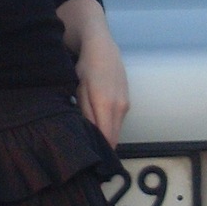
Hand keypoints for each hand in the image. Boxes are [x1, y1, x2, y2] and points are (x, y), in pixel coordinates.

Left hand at [74, 25, 128, 149]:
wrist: (102, 48)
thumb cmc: (86, 68)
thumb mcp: (79, 90)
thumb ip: (85, 113)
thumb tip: (87, 134)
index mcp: (106, 105)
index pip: (107, 138)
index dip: (100, 150)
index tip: (91, 157)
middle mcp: (120, 107)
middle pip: (114, 137)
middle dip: (103, 147)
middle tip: (90, 153)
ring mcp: (125, 105)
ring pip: (116, 129)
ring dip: (106, 136)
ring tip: (91, 139)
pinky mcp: (127, 102)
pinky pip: (118, 121)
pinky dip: (110, 126)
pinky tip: (99, 123)